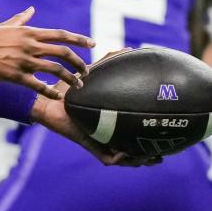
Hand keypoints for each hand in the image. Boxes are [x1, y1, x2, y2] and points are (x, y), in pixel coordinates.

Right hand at [0, 7, 92, 99]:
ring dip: (70, 78)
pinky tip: (58, 96)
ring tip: (78, 85)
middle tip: (86, 70)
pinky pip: (38, 85)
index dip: (79, 39)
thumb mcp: (7, 26)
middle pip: (63, 52)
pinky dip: (50, 91)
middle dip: (78, 62)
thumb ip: (22, 19)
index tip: (92, 43)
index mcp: (30, 32)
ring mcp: (24, 60)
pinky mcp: (16, 75)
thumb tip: (31, 10)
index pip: (61, 34)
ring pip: (55, 69)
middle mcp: (30, 45)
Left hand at [30, 75, 161, 167]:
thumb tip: (129, 49)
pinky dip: (119, 159)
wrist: (48, 99)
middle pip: (131, 152)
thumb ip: (109, 62)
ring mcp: (98, 142)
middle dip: (147, 156)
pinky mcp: (89, 145)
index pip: (131, 133)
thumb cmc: (69, 88)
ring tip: (150, 157)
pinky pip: (107, 158)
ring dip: (137, 161)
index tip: (163, 136)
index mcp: (110, 123)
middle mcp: (106, 134)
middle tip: (161, 155)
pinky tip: (127, 153)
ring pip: (122, 159)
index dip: (146, 138)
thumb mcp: (94, 74)